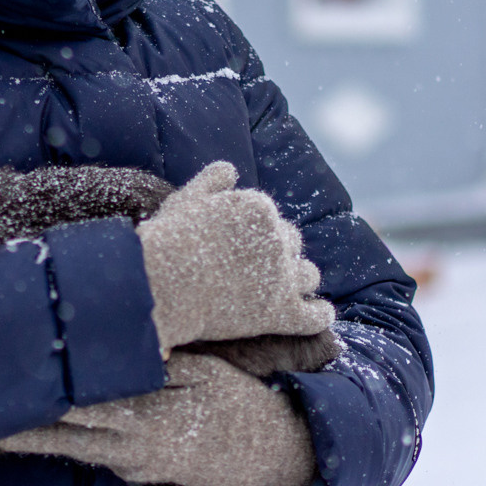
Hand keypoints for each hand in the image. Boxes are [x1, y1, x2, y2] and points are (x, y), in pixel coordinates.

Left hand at [0, 353, 316, 485]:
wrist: (267, 454)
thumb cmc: (236, 400)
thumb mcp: (204, 372)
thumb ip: (158, 362)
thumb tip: (125, 346)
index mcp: (148, 417)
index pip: (83, 403)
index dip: (46, 392)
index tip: (14, 379)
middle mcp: (133, 447)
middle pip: (65, 436)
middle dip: (23, 426)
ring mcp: (132, 464)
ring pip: (75, 449)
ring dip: (38, 436)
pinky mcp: (136, 471)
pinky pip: (97, 453)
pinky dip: (70, 440)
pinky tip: (47, 427)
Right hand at [139, 162, 334, 351]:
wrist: (164, 283)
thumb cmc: (170, 239)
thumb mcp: (188, 198)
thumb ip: (213, 180)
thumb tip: (232, 170)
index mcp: (259, 208)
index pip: (271, 219)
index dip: (258, 233)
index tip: (243, 245)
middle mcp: (279, 239)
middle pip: (293, 243)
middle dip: (281, 253)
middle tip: (261, 268)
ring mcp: (284, 277)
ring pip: (309, 276)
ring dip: (300, 280)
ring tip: (290, 289)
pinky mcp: (283, 313)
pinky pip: (316, 315)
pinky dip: (320, 314)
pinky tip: (320, 314)